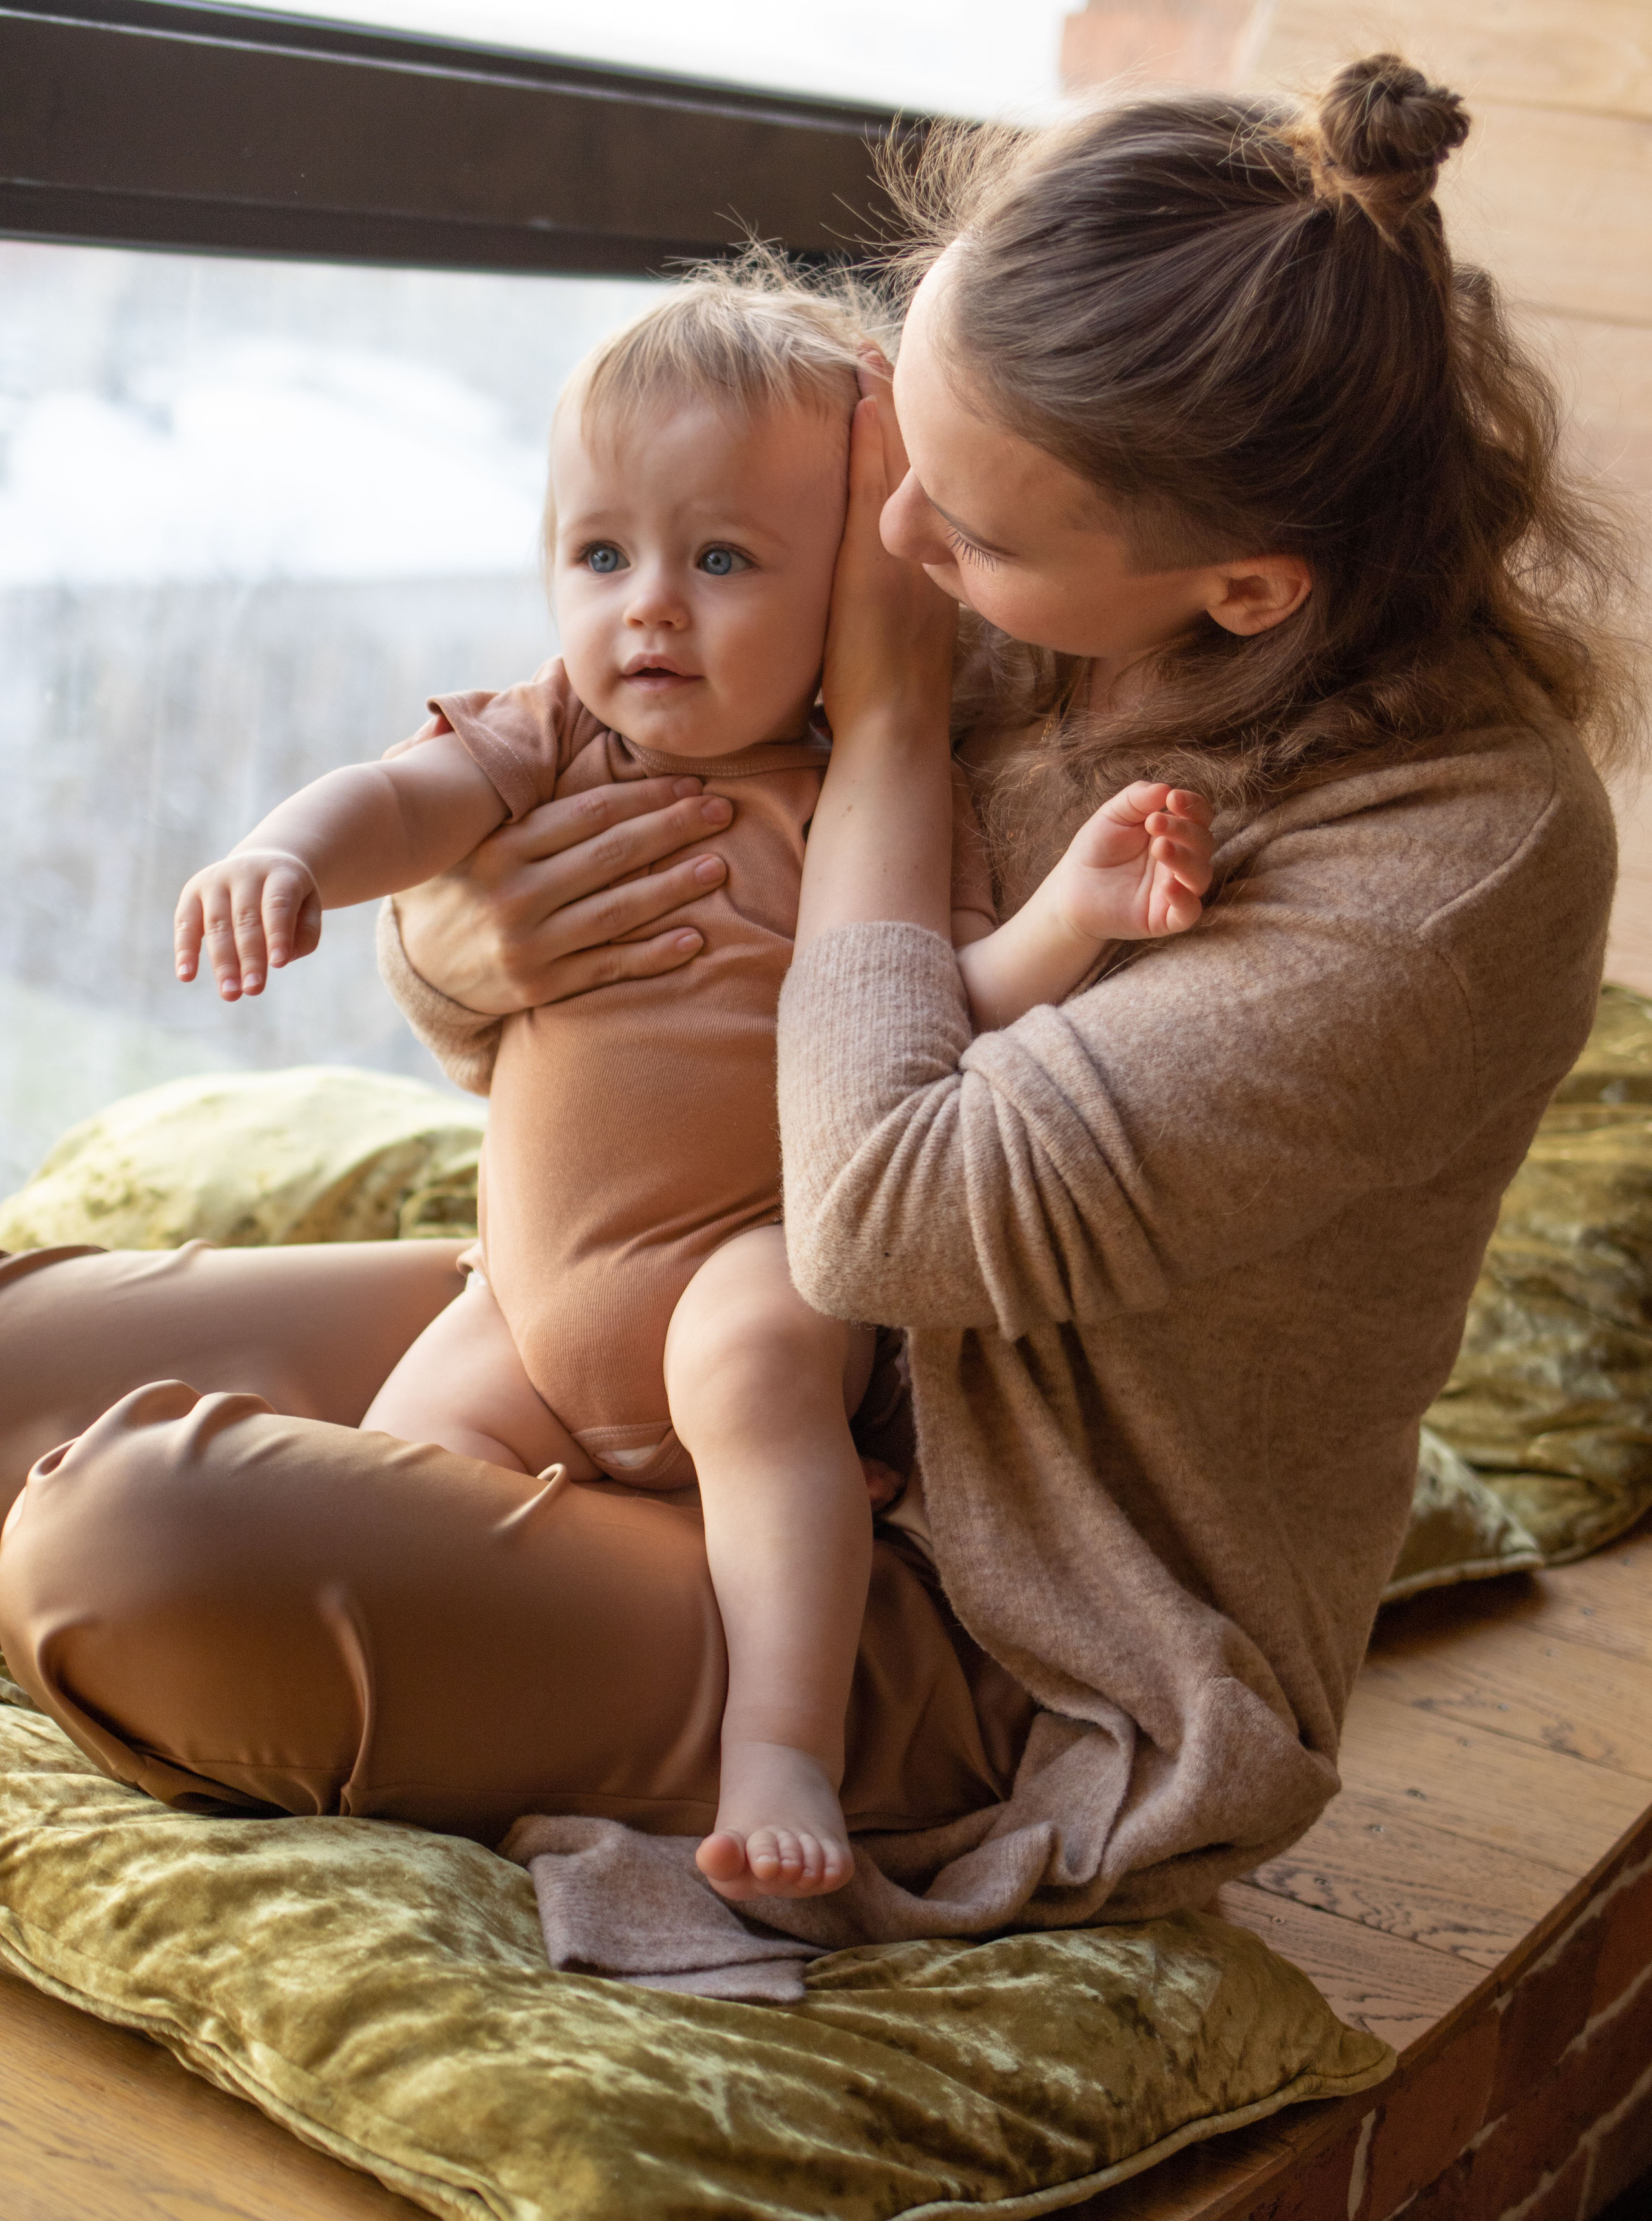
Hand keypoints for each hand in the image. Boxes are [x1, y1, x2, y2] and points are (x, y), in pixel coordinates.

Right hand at [174, 848, 320, 1000]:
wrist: (262, 861)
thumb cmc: (291, 897)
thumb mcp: (309, 908)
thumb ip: (304, 936)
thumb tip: (278, 962)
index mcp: (280, 873)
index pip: (277, 904)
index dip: (277, 933)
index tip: (279, 964)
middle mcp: (245, 873)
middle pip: (246, 919)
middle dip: (249, 957)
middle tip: (253, 990)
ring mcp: (215, 880)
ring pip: (217, 925)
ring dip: (223, 962)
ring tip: (230, 993)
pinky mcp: (192, 892)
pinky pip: (185, 923)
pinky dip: (185, 950)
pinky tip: (186, 976)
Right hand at [394, 777, 735, 1015]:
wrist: (418, 965)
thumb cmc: (457, 883)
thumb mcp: (466, 831)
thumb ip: (501, 779)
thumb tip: (535, 690)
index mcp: (501, 846)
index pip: (589, 813)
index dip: (645, 796)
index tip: (690, 784)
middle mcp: (516, 893)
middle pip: (612, 855)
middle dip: (674, 829)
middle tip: (722, 812)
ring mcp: (529, 943)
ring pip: (618, 911)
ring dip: (674, 888)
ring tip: (719, 867)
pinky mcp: (540, 986)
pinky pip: (609, 967)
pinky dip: (654, 954)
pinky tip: (694, 939)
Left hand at [820, 348, 956, 749]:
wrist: (895, 733)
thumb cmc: (891, 704)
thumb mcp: (907, 641)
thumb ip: (903, 605)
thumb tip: (890, 596)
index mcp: (941, 569)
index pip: (937, 491)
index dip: (925, 441)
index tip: (918, 396)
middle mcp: (933, 552)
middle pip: (926, 465)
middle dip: (909, 407)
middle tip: (896, 348)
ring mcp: (905, 555)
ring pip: (902, 466)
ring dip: (885, 405)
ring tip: (869, 351)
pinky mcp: (872, 565)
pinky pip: (872, 489)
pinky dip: (869, 442)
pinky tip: (860, 399)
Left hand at [1047, 784, 1214, 942]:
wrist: (1071, 889)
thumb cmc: (1096, 848)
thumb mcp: (1113, 815)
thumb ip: (1137, 799)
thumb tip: (1166, 788)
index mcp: (1175, 833)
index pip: (1200, 816)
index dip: (1193, 806)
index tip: (1173, 799)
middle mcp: (1181, 860)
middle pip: (1203, 842)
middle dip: (1184, 830)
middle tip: (1154, 823)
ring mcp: (1176, 889)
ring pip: (1200, 875)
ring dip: (1185, 859)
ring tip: (1159, 847)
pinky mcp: (1166, 918)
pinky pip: (1189, 912)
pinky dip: (1184, 899)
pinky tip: (1167, 886)